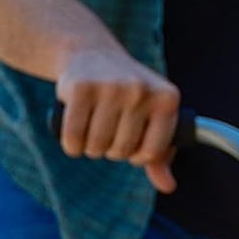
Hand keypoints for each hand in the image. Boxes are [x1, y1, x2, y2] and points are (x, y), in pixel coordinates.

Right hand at [55, 46, 181, 192]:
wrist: (92, 52)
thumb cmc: (128, 95)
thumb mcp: (150, 119)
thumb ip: (161, 155)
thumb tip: (168, 187)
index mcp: (167, 99)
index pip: (152, 153)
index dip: (138, 156)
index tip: (131, 143)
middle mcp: (141, 90)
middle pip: (122, 151)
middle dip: (111, 150)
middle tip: (107, 130)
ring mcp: (111, 86)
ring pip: (97, 146)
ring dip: (90, 148)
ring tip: (92, 128)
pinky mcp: (80, 87)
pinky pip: (73, 138)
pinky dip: (71, 145)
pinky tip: (73, 136)